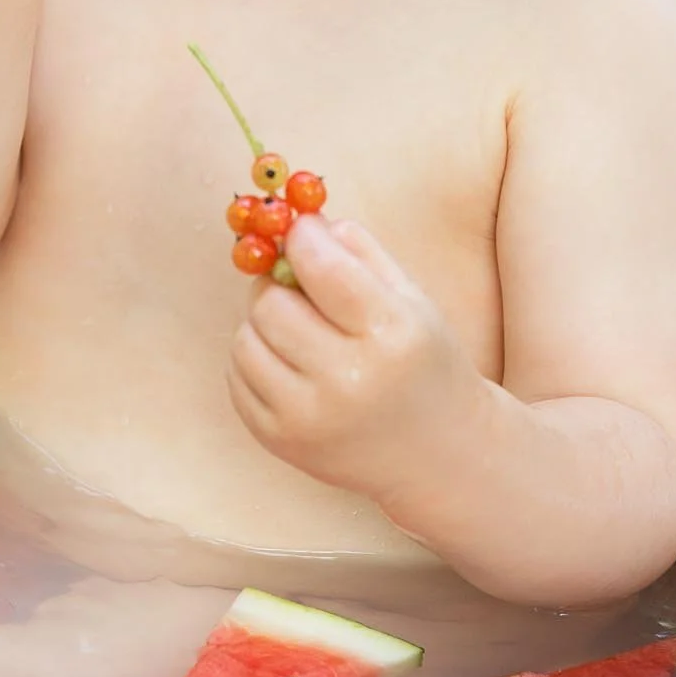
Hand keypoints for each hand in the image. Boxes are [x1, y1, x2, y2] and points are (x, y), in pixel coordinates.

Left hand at [227, 211, 486, 502]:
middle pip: (272, 305)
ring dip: (264, 324)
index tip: (300, 230)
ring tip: (299, 331)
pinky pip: (237, 378)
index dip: (302, 239)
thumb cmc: (424, 365)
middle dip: (280, 284)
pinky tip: (291, 364)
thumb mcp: (412, 300)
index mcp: (392, 336)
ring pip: (246, 340)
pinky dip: (256, 360)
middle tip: (299, 286)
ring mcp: (309, 417)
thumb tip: (303, 221)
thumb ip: (361, 253)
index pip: (323, 269)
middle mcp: (348, 381)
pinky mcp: (281, 441)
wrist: (438, 455)